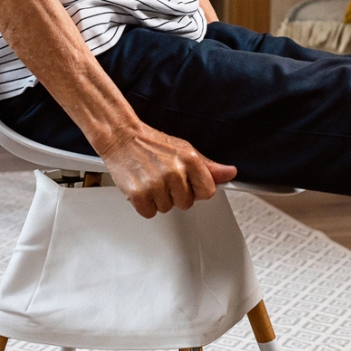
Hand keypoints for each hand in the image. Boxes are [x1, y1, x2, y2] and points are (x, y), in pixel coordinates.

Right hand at [98, 124, 237, 218]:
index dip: (197, 189)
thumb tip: (229, 173)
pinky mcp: (138, 195)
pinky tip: (142, 187)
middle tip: (164, 178)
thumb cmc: (151, 143)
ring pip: (167, 209)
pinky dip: (144, 204)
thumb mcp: (184, 150)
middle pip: (186, 203)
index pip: (207, 192)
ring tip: (151, 180)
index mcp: (189, 160)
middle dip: (176, 194)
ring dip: (159, 199)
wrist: (121, 137)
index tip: (188, 183)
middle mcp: (174, 172)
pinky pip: (150, 213)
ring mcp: (156, 184)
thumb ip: (208, 166)